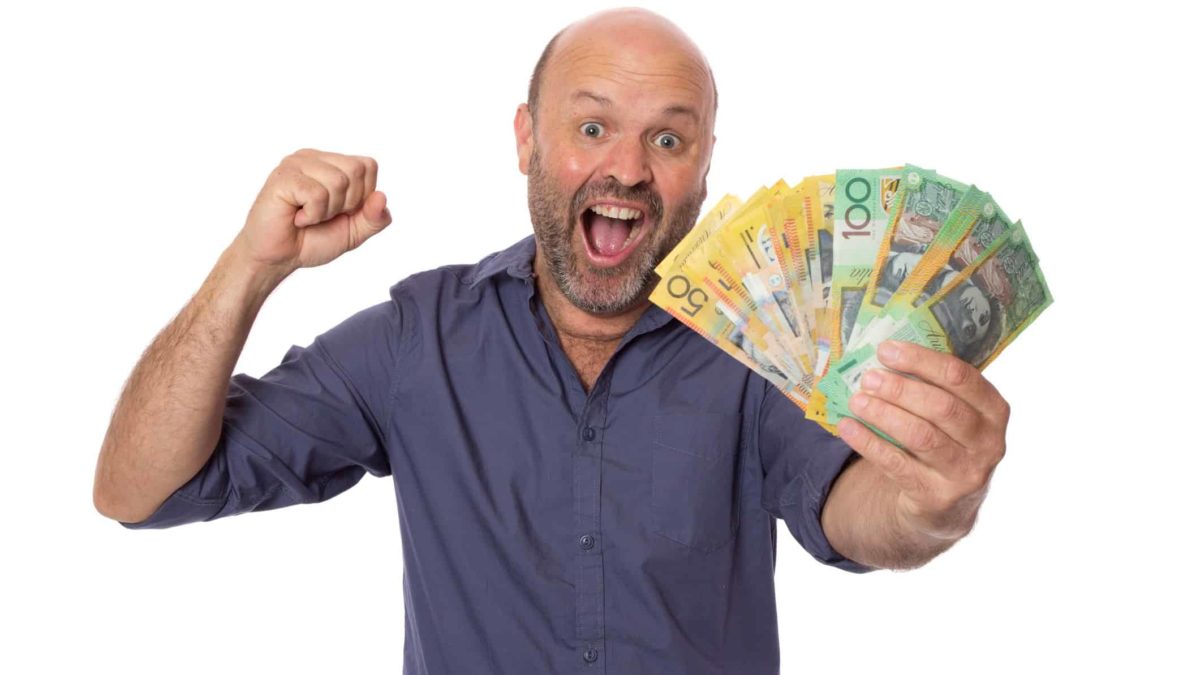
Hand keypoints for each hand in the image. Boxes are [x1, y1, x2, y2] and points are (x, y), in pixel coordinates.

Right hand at [233, 148, 391, 274]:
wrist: (278, 258)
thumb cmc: (311, 240)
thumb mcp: (354, 232)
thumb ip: (374, 218)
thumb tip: (382, 197)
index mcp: (332, 164)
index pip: (368, 166)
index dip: (362, 196)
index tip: (339, 211)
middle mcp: (314, 158)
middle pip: (356, 170)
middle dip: (347, 204)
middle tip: (321, 215)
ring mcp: (296, 163)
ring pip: (338, 181)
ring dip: (327, 211)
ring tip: (307, 216)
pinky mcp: (283, 177)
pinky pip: (316, 194)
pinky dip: (312, 215)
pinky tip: (296, 218)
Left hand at [835, 340, 1009, 541]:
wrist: (946, 503)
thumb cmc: (945, 440)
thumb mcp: (953, 413)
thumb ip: (932, 386)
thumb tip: (883, 355)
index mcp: (993, 410)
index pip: (960, 376)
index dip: (921, 360)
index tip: (885, 350)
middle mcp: (987, 442)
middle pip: (941, 407)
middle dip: (900, 389)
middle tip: (868, 377)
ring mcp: (965, 473)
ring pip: (921, 437)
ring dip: (884, 415)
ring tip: (857, 400)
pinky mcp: (937, 496)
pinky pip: (898, 465)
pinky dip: (869, 443)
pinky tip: (847, 427)